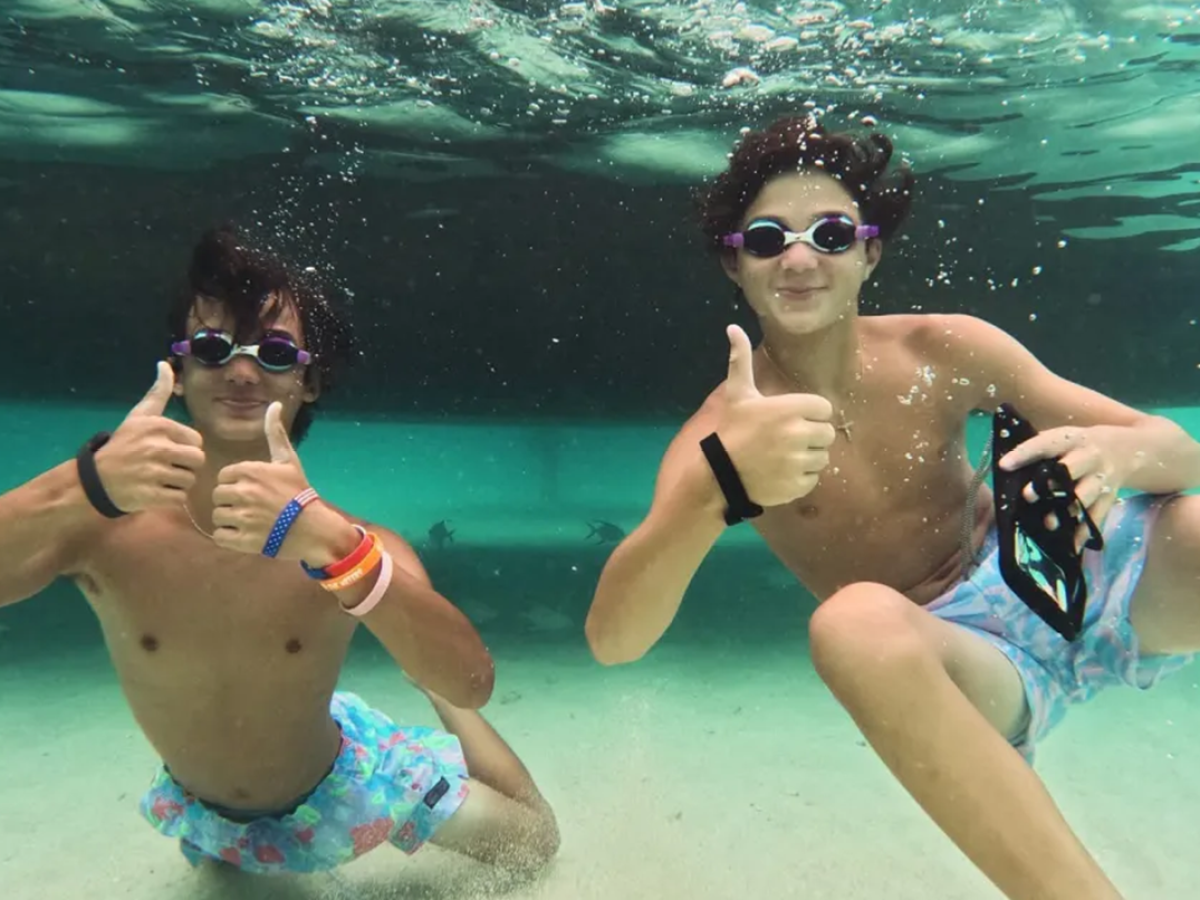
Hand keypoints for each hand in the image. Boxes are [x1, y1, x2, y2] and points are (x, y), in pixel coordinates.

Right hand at [93, 362, 205, 513]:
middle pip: (197, 461)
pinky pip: (180, 498)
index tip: (168, 450)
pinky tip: (156, 492)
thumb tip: (164, 364)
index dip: (185, 448)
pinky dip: (171, 499)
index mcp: (159, 426)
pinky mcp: (151, 494)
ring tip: (159, 479)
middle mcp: (158, 447)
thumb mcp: (139, 416)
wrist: (95, 480)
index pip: (197, 442)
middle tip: (166, 467)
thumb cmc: (123, 445)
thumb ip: (157, 392)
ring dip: (178, 483)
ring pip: (190, 480)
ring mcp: (154, 472)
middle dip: (185, 466)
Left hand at [211, 401, 347, 560]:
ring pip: (218, 516)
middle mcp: (243, 492)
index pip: (223, 477)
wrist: (314, 528)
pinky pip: (219, 536)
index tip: (252, 492)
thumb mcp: (288, 460)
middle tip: (251, 508)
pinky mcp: (241, 540)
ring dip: (230, 521)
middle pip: (218, 496)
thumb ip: (275, 433)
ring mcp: (242, 517)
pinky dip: (230, 538)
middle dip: (231, 502)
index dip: (236, 484)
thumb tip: (274, 404)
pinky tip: (246, 535)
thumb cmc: (299, 493)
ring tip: (250, 522)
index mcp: (250, 471)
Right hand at [712, 325, 835, 506]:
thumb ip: (741, 360)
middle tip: (787, 439)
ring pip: (821, 457)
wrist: (718, 473)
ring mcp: (799, 462)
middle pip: (827, 433)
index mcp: (790, 409)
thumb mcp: (737, 394)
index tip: (790, 418)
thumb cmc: (731, 430)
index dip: (810, 413)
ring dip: (807, 457)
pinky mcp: (798, 485)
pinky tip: (781, 472)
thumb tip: (733, 327)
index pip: (824, 408)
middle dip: (811, 436)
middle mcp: (799, 434)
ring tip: (783, 457)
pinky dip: (801, 477)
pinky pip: (813, 478)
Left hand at [997, 425, 1124, 548]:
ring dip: (1068, 510)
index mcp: (1071, 439)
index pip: (1045, 444)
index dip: (1025, 454)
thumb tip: (1005, 468)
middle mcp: (1089, 457)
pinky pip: (1097, 516)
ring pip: (1086, 495)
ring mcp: (1101, 478)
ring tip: (1049, 524)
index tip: (1004, 465)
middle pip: (1071, 469)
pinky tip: (1070, 546)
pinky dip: (1084, 532)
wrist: (1125, 450)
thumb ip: (1039, 449)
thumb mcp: (1063, 438)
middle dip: (1050, 483)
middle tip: (1028, 496)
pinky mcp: (1109, 498)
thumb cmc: (1078, 446)